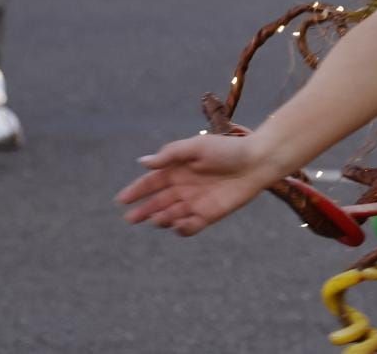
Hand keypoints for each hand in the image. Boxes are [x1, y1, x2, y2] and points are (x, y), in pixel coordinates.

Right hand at [117, 132, 276, 236]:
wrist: (256, 162)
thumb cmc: (227, 149)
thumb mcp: (196, 147)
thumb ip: (170, 154)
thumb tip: (143, 162)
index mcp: (178, 169)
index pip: (151, 182)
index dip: (135, 190)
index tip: (121, 200)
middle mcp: (183, 187)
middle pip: (157, 202)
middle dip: (143, 210)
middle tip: (130, 219)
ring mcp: (195, 202)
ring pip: (170, 215)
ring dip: (162, 219)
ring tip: (159, 218)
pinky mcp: (208, 215)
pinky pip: (189, 227)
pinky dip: (181, 228)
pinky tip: (178, 225)